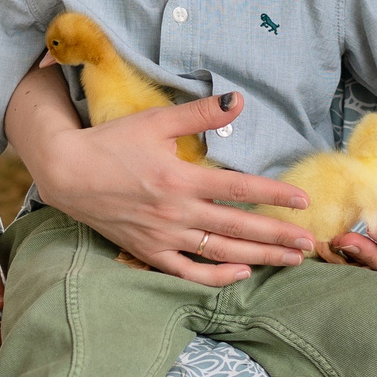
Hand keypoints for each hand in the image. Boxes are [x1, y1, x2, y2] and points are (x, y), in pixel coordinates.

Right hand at [7, 77, 312, 285]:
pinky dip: (216, 276)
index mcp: (180, 179)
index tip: (303, 201)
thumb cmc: (112, 143)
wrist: (67, 173)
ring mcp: (162, 237)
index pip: (238, 188)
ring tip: (289, 260)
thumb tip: (238, 100)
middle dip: (276, 236)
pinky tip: (241, 273)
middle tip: (309, 243)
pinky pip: (187, 271)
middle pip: (237, 228)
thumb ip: (199, 113)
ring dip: (258, 258)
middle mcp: (175, 212)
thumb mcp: (156, 121)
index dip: (273, 194)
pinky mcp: (148, 251)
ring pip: (219, 253)